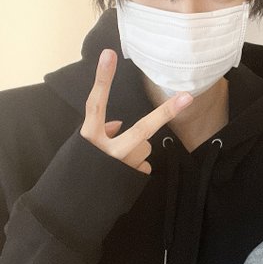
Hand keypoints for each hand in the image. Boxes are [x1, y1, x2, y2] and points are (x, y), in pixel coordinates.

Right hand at [80, 49, 192, 173]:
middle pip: (142, 130)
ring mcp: (122, 167)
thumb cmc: (79, 171)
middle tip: (188, 97)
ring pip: (144, 148)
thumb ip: (99, 131)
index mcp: (88, 138)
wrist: (72, 209)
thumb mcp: (83, 148)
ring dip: (135, 152)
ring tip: (117, 165)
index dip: (102, 79)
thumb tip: (117, 125)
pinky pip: (143, 164)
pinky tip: (122, 177)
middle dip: (167, 112)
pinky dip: (136, 167)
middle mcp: (107, 152)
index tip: (109, 54)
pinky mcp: (134, 179)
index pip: (96, 103)